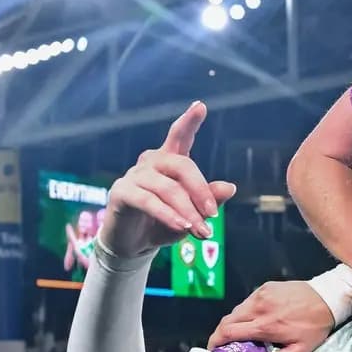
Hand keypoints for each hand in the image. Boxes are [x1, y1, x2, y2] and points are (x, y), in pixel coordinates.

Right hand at [99, 103, 236, 257]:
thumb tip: (230, 187)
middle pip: (182, 165)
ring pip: (168, 188)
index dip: (189, 121)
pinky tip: (181, 227)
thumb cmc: (163, 225)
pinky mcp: (121, 192)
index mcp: (169, 161)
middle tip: (213, 214)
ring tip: (202, 231)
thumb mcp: (191, 215)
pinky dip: (168, 215)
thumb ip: (209, 200)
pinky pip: (149, 201)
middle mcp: (151, 162)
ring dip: (188, 212)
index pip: (179, 137)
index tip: (201, 106)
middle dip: (201, 191)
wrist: (133, 246)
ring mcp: (134, 175)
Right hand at [207, 282, 333, 351]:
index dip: (216, 341)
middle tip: (225, 344)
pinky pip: (248, 301)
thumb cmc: (314, 327)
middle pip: (227, 321)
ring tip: (242, 333)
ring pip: (236, 310)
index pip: (228, 332)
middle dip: (221, 333)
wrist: (327, 298)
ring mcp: (261, 295)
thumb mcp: (301, 350)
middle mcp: (259, 308)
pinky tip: (256, 318)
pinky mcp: (265, 287)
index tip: (213, 349)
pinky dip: (246, 311)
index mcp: (265, 326)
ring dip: (234, 322)